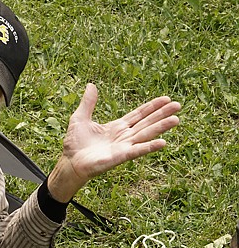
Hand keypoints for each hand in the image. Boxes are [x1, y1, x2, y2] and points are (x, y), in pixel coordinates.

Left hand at [47, 83, 180, 202]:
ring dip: (161, 127)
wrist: (70, 162)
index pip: (138, 114)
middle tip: (178, 105)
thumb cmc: (75, 143)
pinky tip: (163, 142)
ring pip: (146, 134)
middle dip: (161, 114)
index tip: (166, 99)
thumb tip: (91, 85)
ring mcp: (124, 147)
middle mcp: (124, 136)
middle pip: (146, 123)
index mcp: (117, 127)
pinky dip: (149, 147)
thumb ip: (88, 103)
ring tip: (176, 119)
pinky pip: (137, 151)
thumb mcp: (80, 118)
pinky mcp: (120, 157)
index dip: (152, 107)